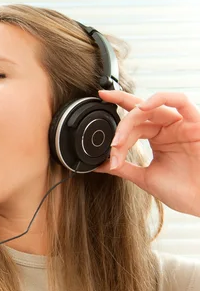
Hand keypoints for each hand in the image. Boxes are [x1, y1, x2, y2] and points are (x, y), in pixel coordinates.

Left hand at [94, 90, 199, 216]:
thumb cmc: (181, 191)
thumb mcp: (144, 178)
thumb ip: (123, 168)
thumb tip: (99, 164)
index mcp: (157, 137)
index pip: (132, 126)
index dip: (116, 134)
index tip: (106, 150)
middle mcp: (168, 128)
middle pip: (138, 115)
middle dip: (121, 127)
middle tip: (113, 145)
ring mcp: (181, 124)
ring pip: (152, 108)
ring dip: (132, 117)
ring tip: (122, 134)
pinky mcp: (196, 124)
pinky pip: (180, 101)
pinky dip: (160, 98)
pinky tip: (143, 107)